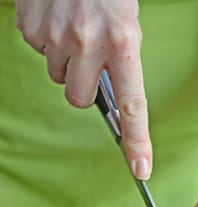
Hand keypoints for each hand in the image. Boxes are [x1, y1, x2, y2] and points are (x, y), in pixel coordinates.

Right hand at [15, 0, 151, 179]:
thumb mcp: (128, 29)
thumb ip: (122, 65)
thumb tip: (114, 103)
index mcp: (123, 45)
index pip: (133, 106)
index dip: (138, 141)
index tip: (141, 169)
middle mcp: (89, 43)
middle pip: (79, 100)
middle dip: (84, 89)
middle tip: (90, 64)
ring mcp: (57, 35)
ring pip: (58, 77)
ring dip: (67, 63)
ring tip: (75, 33)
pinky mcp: (31, 26)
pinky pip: (39, 52)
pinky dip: (48, 43)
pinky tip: (58, 21)